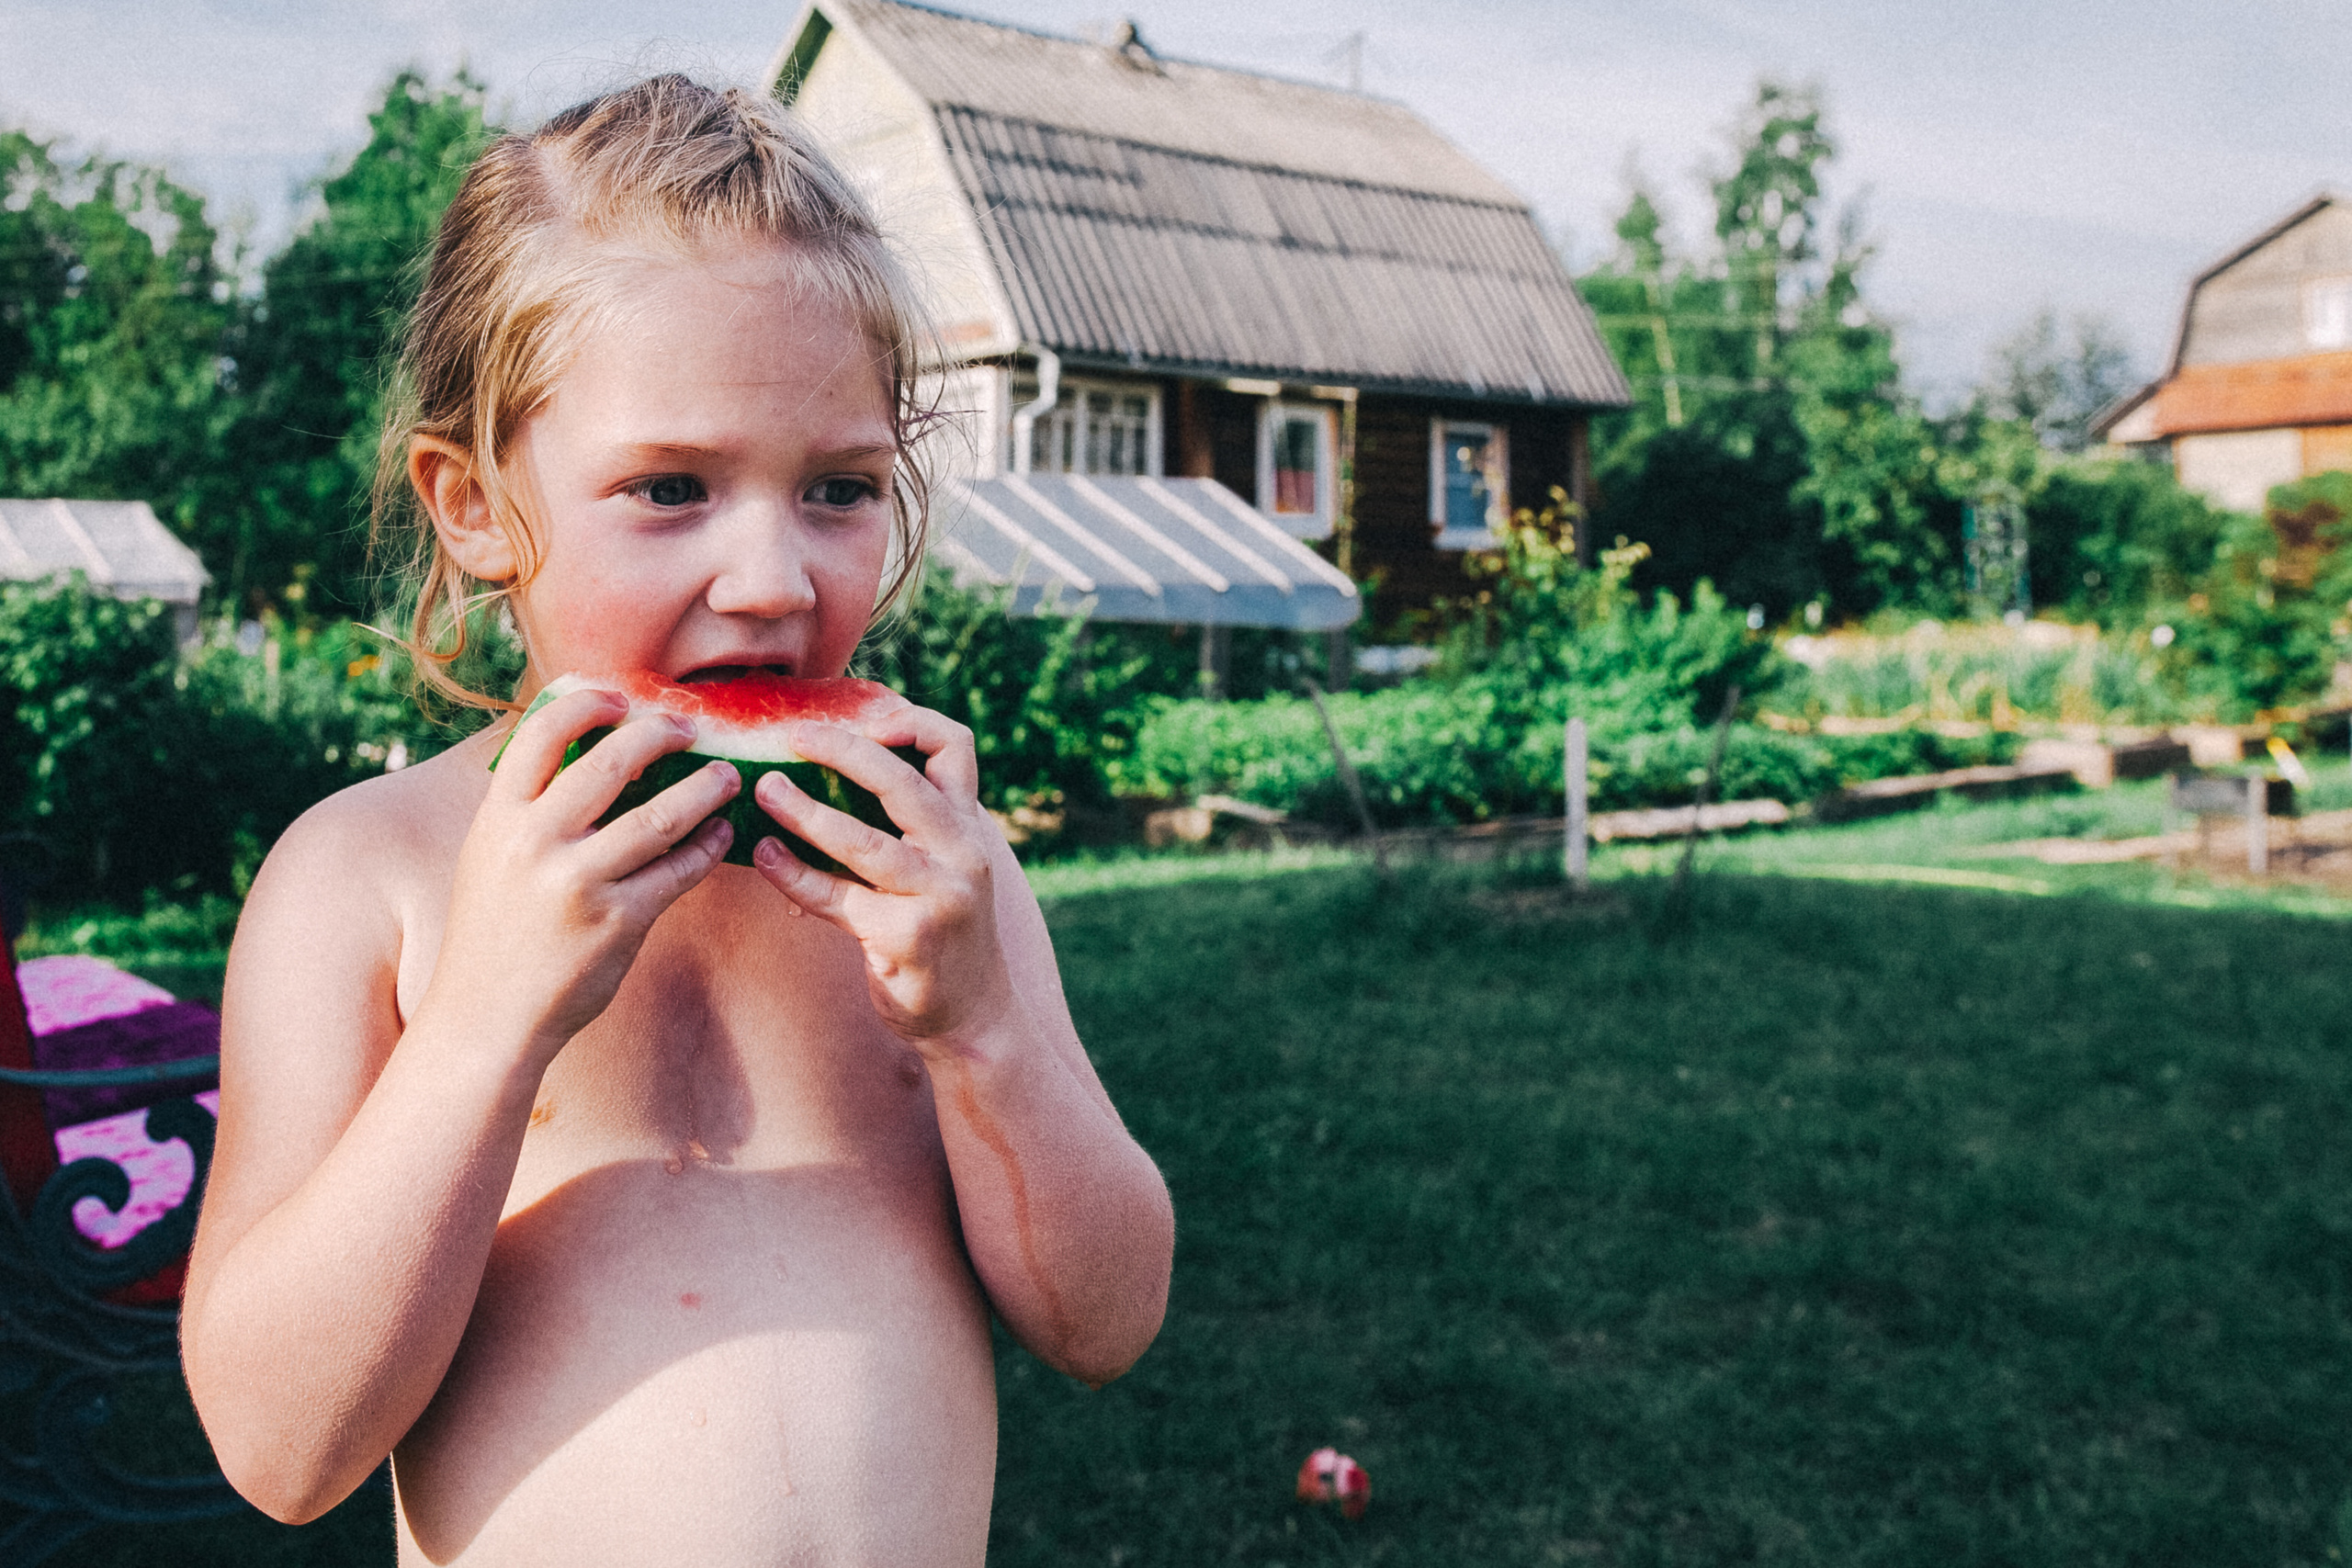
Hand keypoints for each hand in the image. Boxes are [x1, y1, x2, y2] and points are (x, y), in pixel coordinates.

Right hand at [426, 684, 741, 1062]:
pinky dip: (707, 848)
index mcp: (499, 819)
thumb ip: (525, 808)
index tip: (622, 697)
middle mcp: (535, 843)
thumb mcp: (488, 857)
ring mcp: (578, 883)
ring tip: (728, 777)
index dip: (587, 703)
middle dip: (659, 735)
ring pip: (659, 816)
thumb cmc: (495, 932)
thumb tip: (573, 749)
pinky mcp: (618, 923)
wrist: (486, 1018)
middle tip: (689, 729)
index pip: (542, 733)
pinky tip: (722, 836)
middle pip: (611, 761)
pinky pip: (678, 872)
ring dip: (704, 789)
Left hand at [748, 708, 1020, 1050]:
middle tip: (792, 738)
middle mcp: (963, 853)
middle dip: (842, 751)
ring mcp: (940, 896)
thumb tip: (841, 760)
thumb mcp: (945, 863)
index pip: (954, 747)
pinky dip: (795, 875)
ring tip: (764, 792)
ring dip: (805, 812)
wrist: (973, 1010)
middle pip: (901, 782)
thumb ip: (913, 820)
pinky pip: (838, 898)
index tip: (859, 720)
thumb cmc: (942, 927)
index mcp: (969, 825)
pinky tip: (767, 857)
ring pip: (863, 842)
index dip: (908, 721)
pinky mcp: (908, 938)